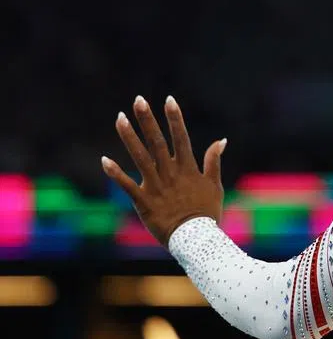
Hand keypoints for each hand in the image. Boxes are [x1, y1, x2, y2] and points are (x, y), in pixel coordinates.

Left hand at [101, 95, 225, 246]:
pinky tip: (105, 159)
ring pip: (140, 157)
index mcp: (187, 168)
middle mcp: (170, 173)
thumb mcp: (214, 185)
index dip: (175, 118)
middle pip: (157, 141)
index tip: (168, 99)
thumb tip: (221, 140)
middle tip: (138, 100)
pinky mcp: (143, 201)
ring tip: (119, 118)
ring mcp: (156, 186)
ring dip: (129, 137)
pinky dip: (116, 173)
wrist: (195, 239)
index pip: (181, 137)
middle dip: (148, 119)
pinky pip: (127, 185)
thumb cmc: (206, 212)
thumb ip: (214, 161)